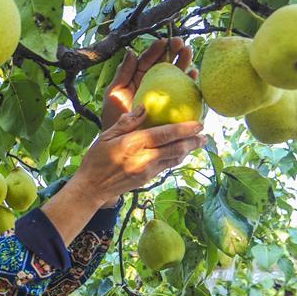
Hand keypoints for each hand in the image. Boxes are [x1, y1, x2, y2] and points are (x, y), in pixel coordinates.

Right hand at [73, 106, 205, 203]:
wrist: (91, 188)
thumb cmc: (95, 160)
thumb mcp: (106, 136)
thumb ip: (127, 122)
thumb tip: (145, 107)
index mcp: (134, 144)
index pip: (166, 134)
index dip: (185, 129)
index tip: (199, 123)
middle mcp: (144, 158)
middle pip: (177, 149)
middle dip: (193, 141)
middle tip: (205, 135)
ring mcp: (147, 171)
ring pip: (175, 159)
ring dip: (188, 151)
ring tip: (198, 143)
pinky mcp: (147, 180)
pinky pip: (167, 167)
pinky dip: (176, 159)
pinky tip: (180, 153)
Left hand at [101, 38, 197, 130]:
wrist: (122, 141)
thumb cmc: (114, 117)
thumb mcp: (114, 93)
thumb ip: (122, 73)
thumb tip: (131, 50)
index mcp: (137, 77)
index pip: (148, 60)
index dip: (155, 49)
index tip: (162, 41)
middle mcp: (152, 83)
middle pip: (165, 64)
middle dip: (173, 51)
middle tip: (179, 42)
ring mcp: (163, 94)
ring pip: (176, 74)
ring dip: (183, 62)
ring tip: (188, 52)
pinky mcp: (172, 106)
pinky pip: (183, 92)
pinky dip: (189, 83)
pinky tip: (193, 74)